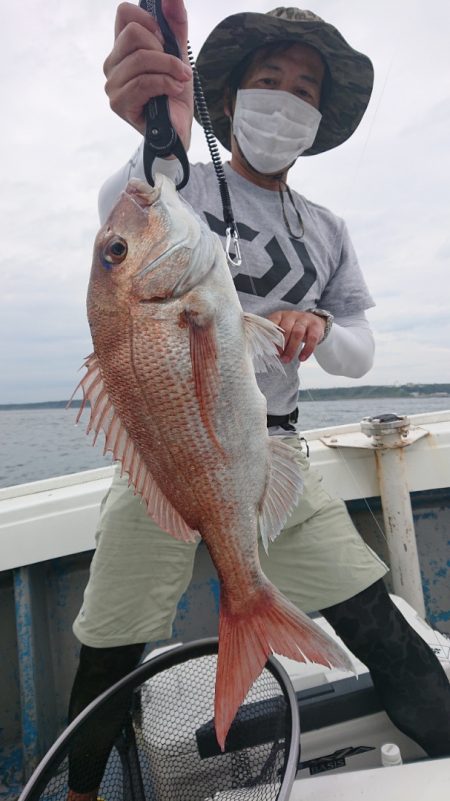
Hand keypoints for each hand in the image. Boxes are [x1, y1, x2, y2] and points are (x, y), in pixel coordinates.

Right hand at [103, 1, 192, 144]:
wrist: (178, 130)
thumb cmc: (174, 95)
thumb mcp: (178, 55)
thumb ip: (175, 25)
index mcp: (122, 50)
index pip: (124, 13)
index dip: (148, 19)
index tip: (164, 39)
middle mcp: (113, 65)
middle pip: (133, 33)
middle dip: (163, 49)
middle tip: (176, 67)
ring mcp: (113, 85)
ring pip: (141, 59)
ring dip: (169, 68)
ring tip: (180, 81)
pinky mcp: (119, 103)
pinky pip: (144, 81)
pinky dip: (166, 83)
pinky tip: (174, 91)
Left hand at [266, 310, 325, 362]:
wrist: (314, 321)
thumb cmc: (293, 328)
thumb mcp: (282, 328)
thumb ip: (273, 336)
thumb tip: (264, 349)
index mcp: (280, 315)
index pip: (273, 323)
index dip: (270, 336)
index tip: (268, 348)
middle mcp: (292, 315)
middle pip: (286, 329)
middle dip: (281, 345)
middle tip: (279, 357)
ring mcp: (304, 320)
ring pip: (298, 333)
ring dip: (291, 349)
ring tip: (287, 360)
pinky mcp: (315, 326)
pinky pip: (312, 339)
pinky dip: (307, 350)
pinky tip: (302, 358)